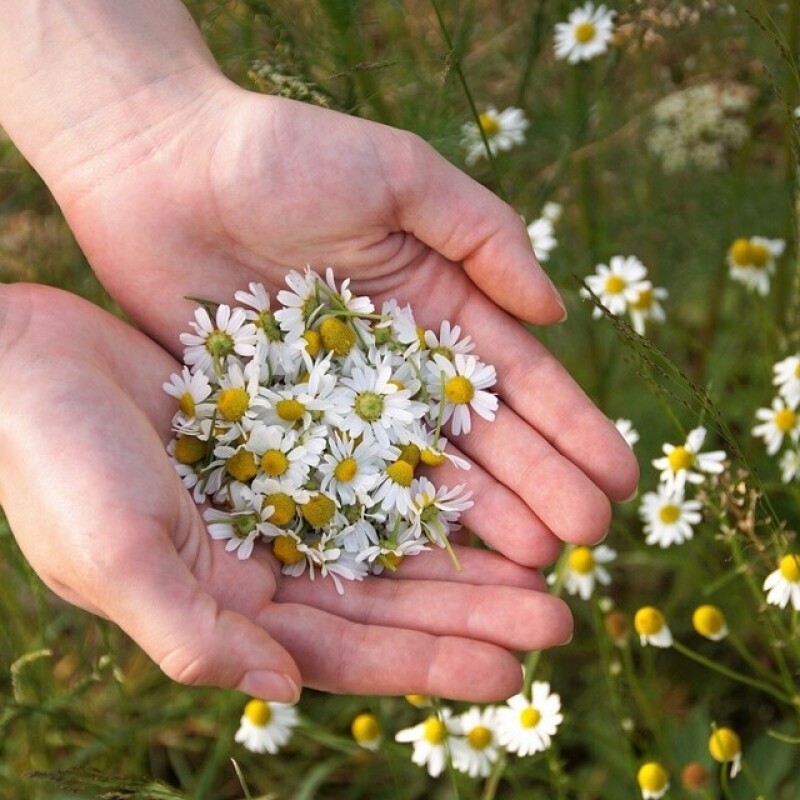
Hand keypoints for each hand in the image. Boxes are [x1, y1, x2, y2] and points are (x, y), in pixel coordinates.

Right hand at [0, 284, 573, 701]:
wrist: (24, 363)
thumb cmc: (53, 460)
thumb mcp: (113, 555)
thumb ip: (194, 632)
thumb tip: (285, 689)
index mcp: (225, 602)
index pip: (346, 648)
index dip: (428, 662)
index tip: (512, 671)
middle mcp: (261, 557)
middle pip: (387, 597)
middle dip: (470, 612)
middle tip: (557, 615)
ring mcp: (278, 494)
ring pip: (391, 533)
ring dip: (464, 549)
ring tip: (544, 560)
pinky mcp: (285, 435)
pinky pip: (371, 463)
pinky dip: (425, 477)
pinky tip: (480, 480)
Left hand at [51, 88, 635, 562]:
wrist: (160, 168)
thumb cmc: (282, 156)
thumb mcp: (401, 176)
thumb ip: (483, 235)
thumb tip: (556, 309)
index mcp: (434, 306)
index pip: (516, 378)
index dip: (570, 426)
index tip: (618, 474)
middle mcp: (395, 365)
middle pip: (478, 437)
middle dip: (537, 485)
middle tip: (585, 539)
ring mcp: (338, 403)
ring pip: (418, 472)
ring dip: (476, 516)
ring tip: (530, 563)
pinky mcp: (276, 424)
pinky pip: (336, 482)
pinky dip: (378, 521)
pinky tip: (424, 561)